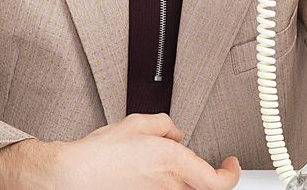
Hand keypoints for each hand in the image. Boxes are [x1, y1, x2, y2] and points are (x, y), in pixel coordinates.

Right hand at [55, 113, 239, 189]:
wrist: (75, 176)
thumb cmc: (100, 154)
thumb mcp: (137, 123)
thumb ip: (165, 124)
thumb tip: (175, 133)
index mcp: (173, 161)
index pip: (218, 181)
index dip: (231, 174)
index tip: (231, 165)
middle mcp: (170, 186)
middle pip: (204, 188)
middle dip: (207, 175)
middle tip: (205, 165)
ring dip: (184, 180)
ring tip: (165, 168)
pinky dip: (167, 185)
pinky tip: (149, 176)